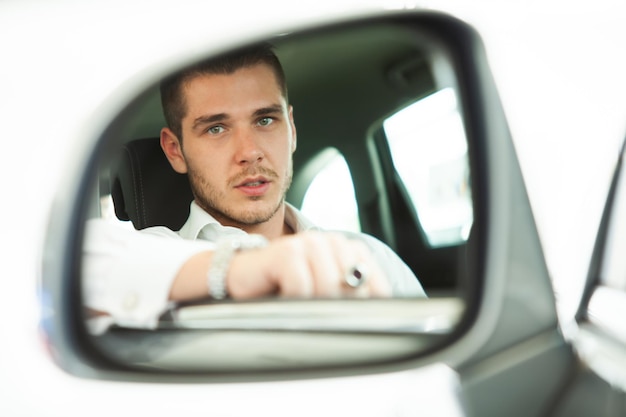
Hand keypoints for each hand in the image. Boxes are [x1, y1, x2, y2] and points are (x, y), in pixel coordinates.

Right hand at [227, 231, 391, 298]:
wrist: (242, 277)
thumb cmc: (284, 289)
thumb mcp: (324, 293)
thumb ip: (351, 296)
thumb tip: (378, 314)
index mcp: (348, 249)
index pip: (377, 286)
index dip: (363, 309)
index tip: (343, 318)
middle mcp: (332, 240)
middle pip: (353, 290)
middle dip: (333, 308)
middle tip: (310, 310)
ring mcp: (309, 243)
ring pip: (328, 288)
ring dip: (309, 305)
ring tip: (294, 302)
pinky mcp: (287, 251)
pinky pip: (301, 288)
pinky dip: (290, 301)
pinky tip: (279, 295)